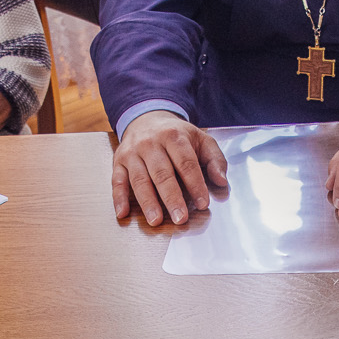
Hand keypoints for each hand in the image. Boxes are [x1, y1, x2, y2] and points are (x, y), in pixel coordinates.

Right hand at [111, 111, 226, 225]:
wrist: (147, 118)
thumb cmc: (177, 135)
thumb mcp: (201, 139)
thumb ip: (215, 159)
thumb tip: (221, 181)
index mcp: (173, 136)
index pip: (186, 163)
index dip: (195, 184)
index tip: (203, 204)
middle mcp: (150, 143)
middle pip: (162, 173)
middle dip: (172, 197)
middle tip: (180, 218)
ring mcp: (132, 153)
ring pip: (140, 179)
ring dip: (147, 202)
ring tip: (156, 220)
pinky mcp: (119, 161)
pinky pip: (117, 181)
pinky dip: (118, 198)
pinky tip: (123, 213)